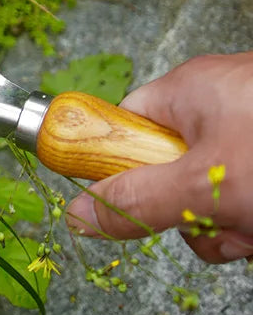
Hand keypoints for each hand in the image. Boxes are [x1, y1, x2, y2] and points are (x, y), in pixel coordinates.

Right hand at [65, 52, 252, 262]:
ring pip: (212, 192)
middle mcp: (219, 103)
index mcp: (188, 89)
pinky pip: (246, 192)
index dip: (121, 168)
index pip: (124, 126)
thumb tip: (77, 215)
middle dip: (189, 212)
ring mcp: (249, 130)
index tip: (132, 200)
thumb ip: (137, 202)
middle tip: (216, 220)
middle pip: (170, 171)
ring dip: (228, 224)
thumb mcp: (204, 184)